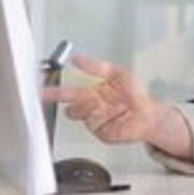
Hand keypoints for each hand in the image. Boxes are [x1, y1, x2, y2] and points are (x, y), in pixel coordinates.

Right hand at [43, 54, 162, 144]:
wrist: (150, 113)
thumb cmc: (135, 94)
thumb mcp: (118, 74)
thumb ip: (97, 67)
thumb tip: (77, 59)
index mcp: (90, 94)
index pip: (67, 94)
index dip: (54, 94)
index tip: (43, 93)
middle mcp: (90, 110)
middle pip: (72, 111)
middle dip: (79, 106)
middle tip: (93, 100)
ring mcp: (96, 124)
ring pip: (87, 118)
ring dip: (100, 110)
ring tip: (117, 106)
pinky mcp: (104, 135)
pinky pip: (100, 127)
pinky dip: (111, 119)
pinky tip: (121, 116)